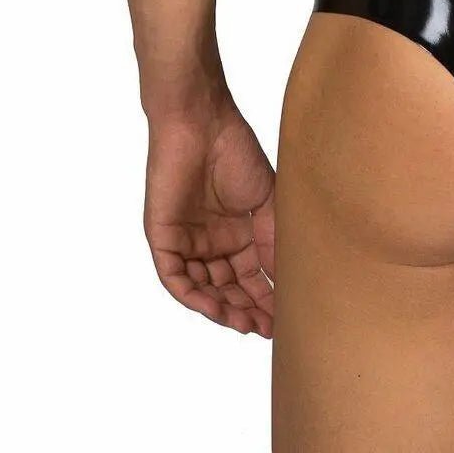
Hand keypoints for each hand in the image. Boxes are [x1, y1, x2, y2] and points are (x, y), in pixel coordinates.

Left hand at [144, 101, 275, 336]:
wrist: (201, 123)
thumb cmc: (236, 153)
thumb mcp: (266, 201)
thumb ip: (273, 241)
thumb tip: (290, 280)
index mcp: (237, 234)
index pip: (250, 277)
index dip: (265, 300)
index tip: (283, 320)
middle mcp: (211, 243)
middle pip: (227, 289)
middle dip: (245, 311)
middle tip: (265, 329)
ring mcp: (186, 242)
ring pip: (202, 289)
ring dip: (221, 309)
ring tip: (244, 323)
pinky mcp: (163, 238)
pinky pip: (175, 277)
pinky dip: (192, 295)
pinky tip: (213, 308)